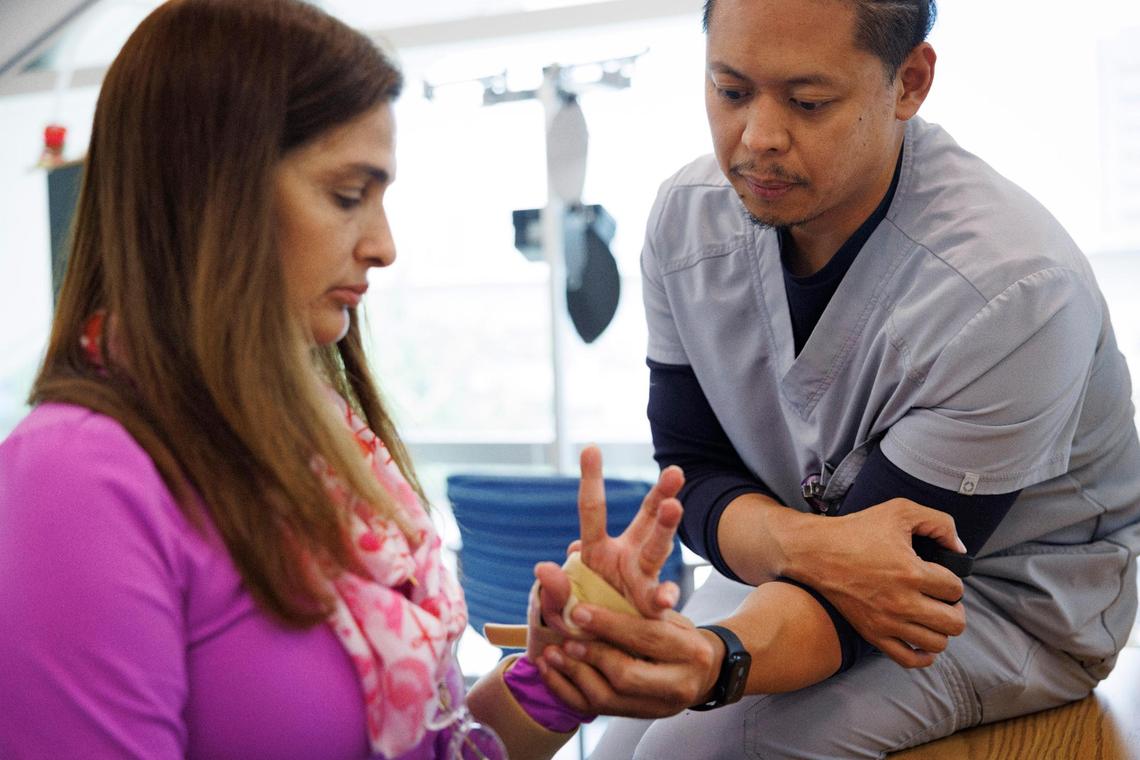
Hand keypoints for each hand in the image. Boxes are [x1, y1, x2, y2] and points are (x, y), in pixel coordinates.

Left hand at [536, 445, 684, 628]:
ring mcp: (643, 578)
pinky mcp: (652, 606)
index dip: (591, 479)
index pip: (592, 510)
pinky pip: (660, 598)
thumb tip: (542, 567)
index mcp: (596, 550)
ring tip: (673, 506)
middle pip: (644, 519)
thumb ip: (554, 590)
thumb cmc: (577, 622)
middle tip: (674, 472)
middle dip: (660, 494)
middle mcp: (626, 556)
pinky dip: (664, 597)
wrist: (600, 653)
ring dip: (666, 526)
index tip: (590, 448)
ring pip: (658, 547)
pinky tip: (665, 599)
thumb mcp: (558, 607)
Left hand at [537, 603, 719, 717]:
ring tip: (550, 655)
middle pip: (626, 676)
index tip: (578, 612)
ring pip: (609, 700)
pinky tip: (551, 674)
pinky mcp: (640, 718)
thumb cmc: (680, 634)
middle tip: (564, 640)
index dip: (609, 624)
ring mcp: (659, 708)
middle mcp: (679, 684)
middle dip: (591, 656)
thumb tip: (588, 565)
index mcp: (690, 650)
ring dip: (574, 676)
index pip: (646, 637)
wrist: (703, 674)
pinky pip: (598, 711)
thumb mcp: (669, 614)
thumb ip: (639, 601)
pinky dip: (569, 693)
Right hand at [805, 498, 967, 667]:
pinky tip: (922, 639)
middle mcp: (902, 603)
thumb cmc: (857, 530)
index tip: (941, 575)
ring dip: (941, 630)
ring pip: (937, 643)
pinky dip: (923, 655)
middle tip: (943, 598)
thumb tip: (960, 548)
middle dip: (955, 609)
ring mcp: (887, 622)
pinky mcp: (873, 633)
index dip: (954, 581)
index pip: (956, 589)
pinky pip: (909, 659)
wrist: (816, 551)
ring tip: (932, 615)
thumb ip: (939, 523)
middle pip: (954, 622)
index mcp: (912, 572)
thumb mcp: (901, 510)